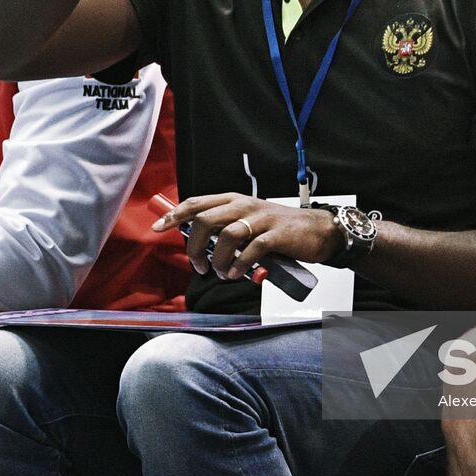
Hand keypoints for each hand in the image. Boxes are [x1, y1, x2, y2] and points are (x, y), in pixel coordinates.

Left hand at [152, 193, 338, 279]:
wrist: (317, 230)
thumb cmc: (278, 229)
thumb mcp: (248, 222)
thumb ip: (225, 229)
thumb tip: (198, 246)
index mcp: (234, 200)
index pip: (196, 203)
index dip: (175, 215)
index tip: (158, 228)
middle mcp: (244, 205)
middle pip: (206, 220)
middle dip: (195, 246)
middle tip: (198, 265)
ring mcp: (261, 219)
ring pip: (226, 236)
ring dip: (217, 259)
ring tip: (220, 273)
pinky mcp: (276, 234)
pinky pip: (251, 250)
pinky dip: (240, 265)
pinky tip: (236, 274)